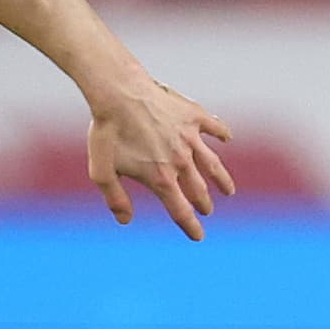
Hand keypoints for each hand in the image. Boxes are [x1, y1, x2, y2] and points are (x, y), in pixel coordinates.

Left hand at [86, 73, 235, 237]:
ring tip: (229, 190)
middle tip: (206, 210)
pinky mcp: (192, 116)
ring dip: (221, 179)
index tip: (198, 237)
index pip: (180, 210)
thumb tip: (126, 220)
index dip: (190, 227)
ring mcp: (190, 137)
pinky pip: (214, 127)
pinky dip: (222, 134)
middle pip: (197, 190)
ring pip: (212, 164)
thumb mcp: (101, 171)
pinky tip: (227, 138)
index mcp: (160, 178)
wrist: (118, 91)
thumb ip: (114, 198)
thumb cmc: (106, 130)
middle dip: (203, 204)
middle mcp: (181, 161)